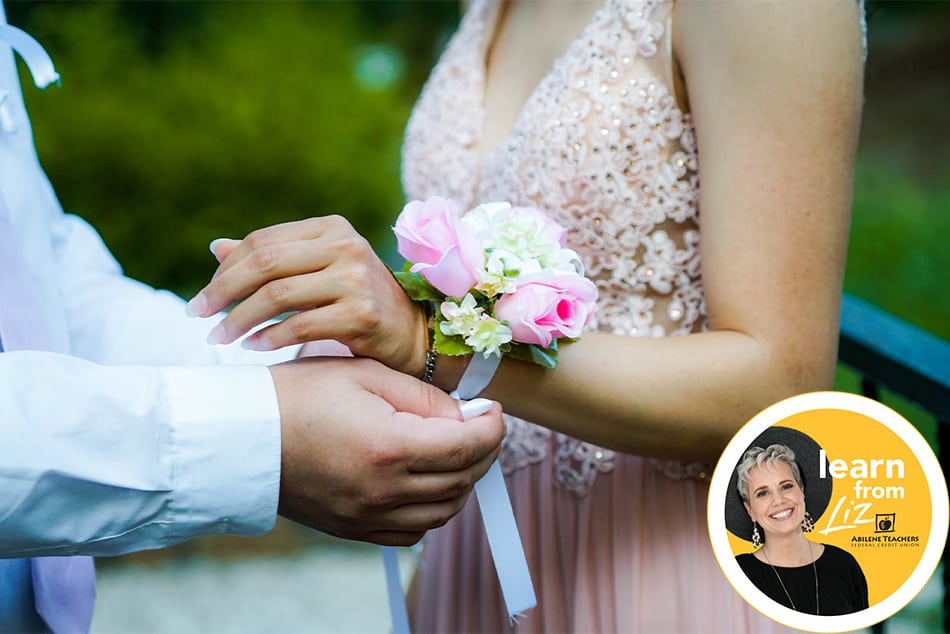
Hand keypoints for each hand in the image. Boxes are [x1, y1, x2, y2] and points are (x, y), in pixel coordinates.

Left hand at [187, 216, 427, 376]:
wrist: (412, 335)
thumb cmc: (358, 302)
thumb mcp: (318, 272)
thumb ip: (273, 258)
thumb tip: (217, 248)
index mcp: (332, 229)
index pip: (263, 242)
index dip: (226, 269)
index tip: (205, 297)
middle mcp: (346, 247)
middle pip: (265, 264)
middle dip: (223, 291)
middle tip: (198, 316)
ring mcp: (357, 279)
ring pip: (277, 296)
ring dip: (239, 319)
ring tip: (220, 337)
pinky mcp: (363, 314)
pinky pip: (300, 325)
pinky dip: (269, 338)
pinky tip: (253, 346)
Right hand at [268, 356, 504, 545]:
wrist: (242, 438)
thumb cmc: (297, 396)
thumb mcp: (364, 376)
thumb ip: (423, 397)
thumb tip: (465, 415)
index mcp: (388, 447)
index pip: (466, 447)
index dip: (491, 427)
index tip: (493, 410)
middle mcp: (383, 491)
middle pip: (462, 480)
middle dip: (483, 450)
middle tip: (478, 424)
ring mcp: (368, 517)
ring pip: (444, 511)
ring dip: (462, 481)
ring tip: (456, 450)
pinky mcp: (354, 530)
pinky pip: (414, 532)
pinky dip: (433, 510)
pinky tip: (427, 482)